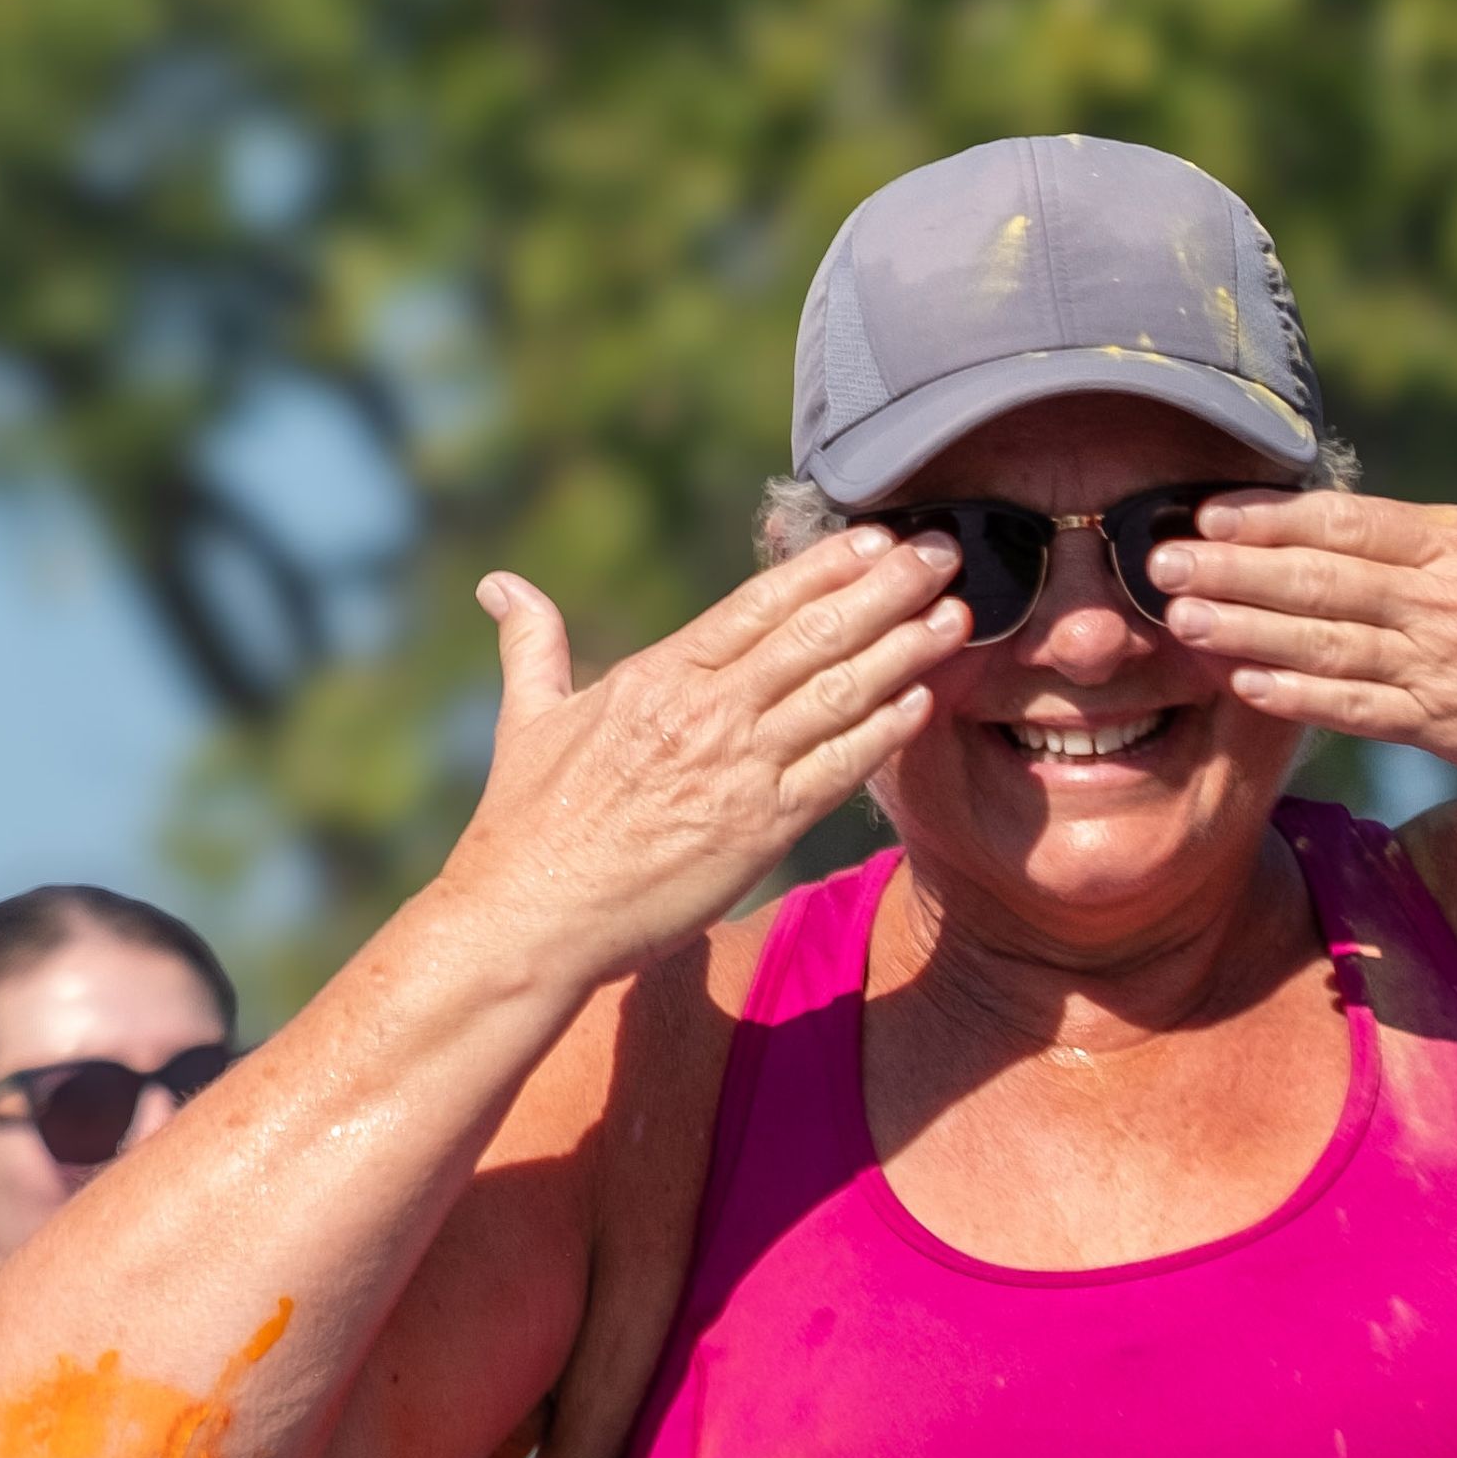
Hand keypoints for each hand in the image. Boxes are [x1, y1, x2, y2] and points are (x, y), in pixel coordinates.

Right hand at [435, 527, 965, 974]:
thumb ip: (532, 646)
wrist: (530, 920)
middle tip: (941, 553)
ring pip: (839, 694)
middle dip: (886, 590)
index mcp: (657, 676)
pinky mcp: (759, 831)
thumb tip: (499, 584)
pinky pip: (838, 771)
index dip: (823, 567)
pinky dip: (883, 733)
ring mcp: (737, 771)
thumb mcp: (525, 720)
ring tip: (956, 615)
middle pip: (815, 635)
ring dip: (904, 651)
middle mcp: (706, 713)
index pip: (758, 605)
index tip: (872, 537)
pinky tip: (923, 702)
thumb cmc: (523, 826)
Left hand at [1149, 335, 1456, 800]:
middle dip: (1231, 571)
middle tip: (1158, 565)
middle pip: (1317, 581)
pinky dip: (1298, 699)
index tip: (1210, 512)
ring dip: (1244, 634)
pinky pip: (1358, 711)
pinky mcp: (1452, 729)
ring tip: (1179, 622)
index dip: (1271, 518)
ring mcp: (1445, 668)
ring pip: (1322, 646)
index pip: (1348, 522)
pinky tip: (1243, 686)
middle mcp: (1447, 600)